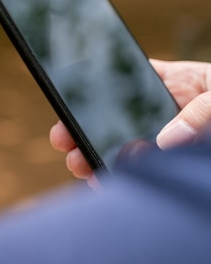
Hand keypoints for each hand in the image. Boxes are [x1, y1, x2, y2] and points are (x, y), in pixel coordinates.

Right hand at [50, 59, 210, 182]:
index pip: (128, 80)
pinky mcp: (176, 162)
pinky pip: (147, 170)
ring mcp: (170, 138)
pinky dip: (128, 177)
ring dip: (101, 155)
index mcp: (177, 82)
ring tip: (84, 167)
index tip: (70, 104)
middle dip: (86, 128)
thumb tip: (166, 139)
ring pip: (128, 146)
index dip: (95, 89)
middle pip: (117, 116)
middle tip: (67, 143)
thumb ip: (201, 112)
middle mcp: (168, 111)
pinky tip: (112, 182)